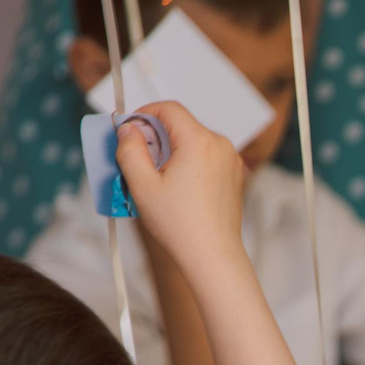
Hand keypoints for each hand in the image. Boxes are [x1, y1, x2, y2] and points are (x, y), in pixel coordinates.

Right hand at [118, 101, 249, 277]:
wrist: (212, 256)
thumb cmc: (179, 224)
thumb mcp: (141, 184)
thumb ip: (129, 149)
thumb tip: (129, 129)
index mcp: (200, 141)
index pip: (169, 108)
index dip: (144, 114)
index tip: (129, 132)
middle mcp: (221, 145)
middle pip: (181, 125)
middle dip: (156, 136)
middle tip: (138, 160)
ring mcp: (231, 161)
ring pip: (193, 141)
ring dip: (171, 150)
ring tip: (156, 178)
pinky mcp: (235, 176)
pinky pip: (206, 157)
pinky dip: (188, 162)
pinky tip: (176, 187)